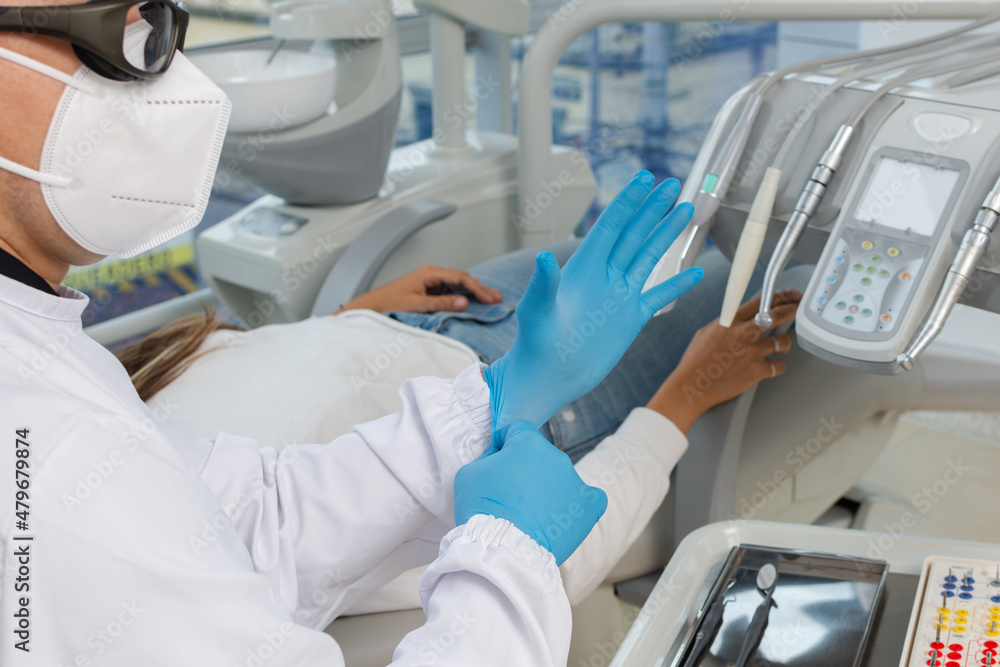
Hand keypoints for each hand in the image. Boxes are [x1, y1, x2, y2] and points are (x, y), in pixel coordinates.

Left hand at [334, 265, 502, 313]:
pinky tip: (474, 298)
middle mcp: (431, 273)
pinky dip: (464, 294)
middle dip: (480, 288)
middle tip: (497, 298)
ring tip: (491, 298)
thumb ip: (441, 303)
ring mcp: (430, 280)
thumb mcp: (417, 305)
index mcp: (429, 273)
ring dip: (474, 291)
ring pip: (458, 283)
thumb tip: (464, 301)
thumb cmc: (389, 304)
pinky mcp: (428, 289)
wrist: (371, 307)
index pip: (460, 278)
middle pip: (462, 278)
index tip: (490, 298)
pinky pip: (451, 289)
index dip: (477, 288)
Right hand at [453, 420, 607, 565]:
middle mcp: (557, 455)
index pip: (517, 431)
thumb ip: (487, 457)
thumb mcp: (469, 472)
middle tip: (510, 496)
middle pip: (540, 455)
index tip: (495, 466)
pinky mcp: (589, 506)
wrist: (503, 549)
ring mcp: (576, 480)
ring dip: (548, 488)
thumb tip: (500, 457)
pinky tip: (563, 515)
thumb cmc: (481, 507)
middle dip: (526, 469)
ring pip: (560, 477)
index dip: (503, 446)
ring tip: (530, 514)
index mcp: (529, 441)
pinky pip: (589, 498)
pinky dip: (577, 505)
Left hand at [484, 172, 703, 428]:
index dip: (628, 203)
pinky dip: (677, 283)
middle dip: (653, 209)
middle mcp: (604, 276)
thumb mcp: (537, 311)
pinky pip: (659, 296)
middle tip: (672, 184)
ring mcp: (619, 296)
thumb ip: (544, 284)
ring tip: (687, 211)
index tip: (644, 178)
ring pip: (648, 257)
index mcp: (583, 268)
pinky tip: (695, 271)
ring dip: (667, 235)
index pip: (610, 227)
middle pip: (634, 234)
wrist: (547, 378)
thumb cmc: (534, 344)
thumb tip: (543, 259)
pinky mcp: (630, 319)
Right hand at [647, 289, 801, 432]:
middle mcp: (744, 333)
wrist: (692, 386)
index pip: (762, 301)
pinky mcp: (757, 371)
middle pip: (778, 315)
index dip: (780, 296)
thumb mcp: (706, 333)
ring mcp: (752, 352)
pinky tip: (771, 367)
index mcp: (731, 321)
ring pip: (783, 342)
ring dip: (784, 344)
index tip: (789, 296)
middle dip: (793, 310)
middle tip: (798, 309)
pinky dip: (777, 367)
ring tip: (780, 347)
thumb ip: (726, 324)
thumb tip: (736, 322)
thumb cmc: (695, 362)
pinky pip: (779, 366)